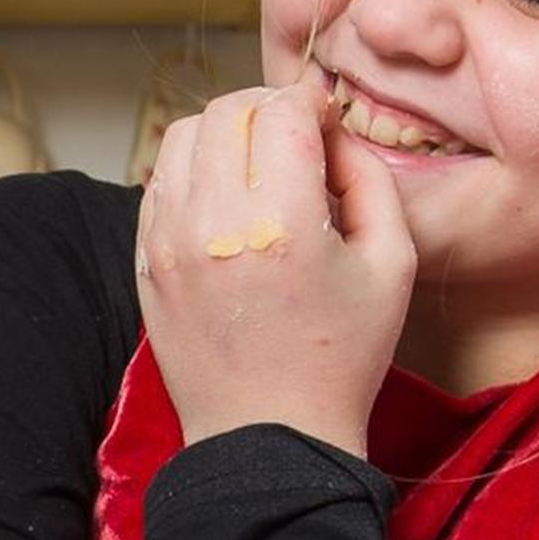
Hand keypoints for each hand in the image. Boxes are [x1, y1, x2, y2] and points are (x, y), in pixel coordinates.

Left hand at [134, 77, 416, 452]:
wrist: (268, 435)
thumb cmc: (341, 357)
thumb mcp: (393, 266)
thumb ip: (371, 182)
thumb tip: (335, 136)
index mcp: (281, 222)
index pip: (282, 111)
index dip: (311, 104)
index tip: (327, 123)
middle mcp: (213, 223)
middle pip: (227, 111)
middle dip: (267, 109)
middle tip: (296, 137)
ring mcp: (167, 242)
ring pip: (182, 137)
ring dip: (223, 133)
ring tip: (257, 165)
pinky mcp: (145, 262)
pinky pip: (158, 183)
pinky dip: (192, 172)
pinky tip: (225, 200)